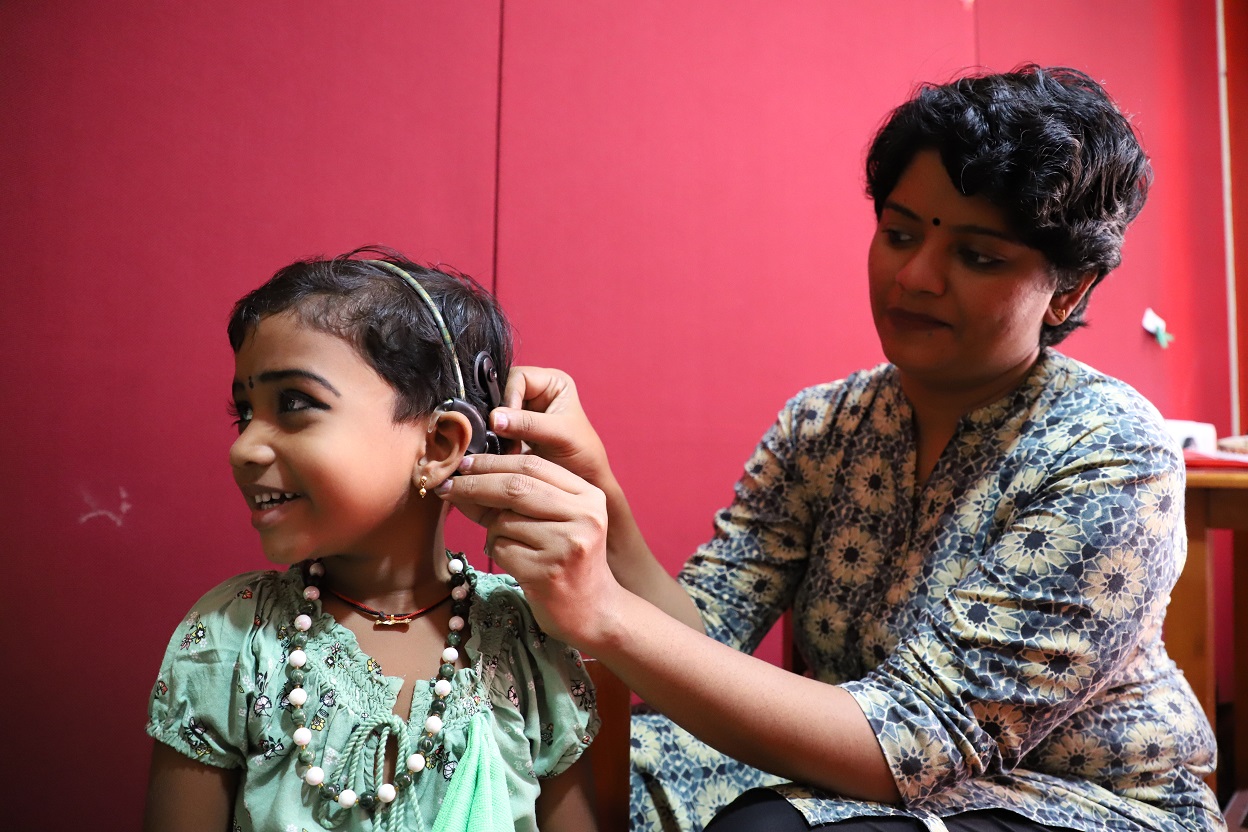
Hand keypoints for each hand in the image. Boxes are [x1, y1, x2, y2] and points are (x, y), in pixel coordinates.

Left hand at [437, 452, 621, 647]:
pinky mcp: (547, 572)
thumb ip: (520, 497)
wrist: (593, 611)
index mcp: (589, 496)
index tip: (464, 462)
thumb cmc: (568, 561)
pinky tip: (518, 563)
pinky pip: (501, 549)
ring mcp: (567, 544)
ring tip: (509, 543)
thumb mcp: (556, 521)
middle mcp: (584, 516)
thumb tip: (463, 477)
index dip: (494, 462)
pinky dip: (498, 552)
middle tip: (447, 487)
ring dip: (493, 529)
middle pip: (516, 487)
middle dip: (475, 484)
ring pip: (504, 520)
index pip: (533, 465)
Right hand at [492, 367, 612, 488]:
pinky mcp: (516, 430)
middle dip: (501, 416)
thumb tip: (495, 418)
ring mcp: (526, 411)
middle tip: (503, 438)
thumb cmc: (584, 455)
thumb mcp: (560, 435)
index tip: (504, 422)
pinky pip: (496, 428)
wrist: (585, 481)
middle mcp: (538, 391)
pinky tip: (506, 453)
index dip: (509, 397)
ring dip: (498, 430)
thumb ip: (529, 424)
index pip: (519, 377)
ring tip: (508, 449)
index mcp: (553, 382)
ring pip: (497, 412)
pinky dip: (498, 440)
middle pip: (503, 393)